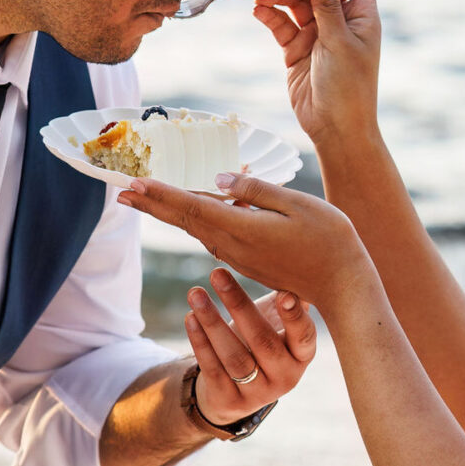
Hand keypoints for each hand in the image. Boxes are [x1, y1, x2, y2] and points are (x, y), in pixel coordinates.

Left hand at [121, 173, 368, 313]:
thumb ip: (255, 191)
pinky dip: (195, 218)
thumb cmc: (329, 239)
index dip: (160, 194)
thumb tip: (218, 181)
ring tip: (145, 197)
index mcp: (242, 228)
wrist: (342, 285)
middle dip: (151, 205)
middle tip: (122, 191)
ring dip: (168, 212)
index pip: (191, 207)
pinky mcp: (248, 260)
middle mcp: (233, 245)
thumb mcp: (296, 205)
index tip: (132, 183)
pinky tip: (190, 207)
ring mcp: (239, 256)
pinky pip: (214, 234)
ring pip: (197, 228)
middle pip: (184, 221)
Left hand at [185, 270, 315, 425]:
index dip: (294, 317)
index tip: (283, 294)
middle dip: (239, 306)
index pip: (303, 337)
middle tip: (218, 274)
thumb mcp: (279, 323)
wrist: (240, 390)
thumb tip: (297, 263)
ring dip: (212, 322)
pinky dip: (200, 341)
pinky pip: (212, 368)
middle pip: (262, 342)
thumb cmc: (263, 341)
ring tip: (195, 293)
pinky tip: (190, 317)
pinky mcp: (229, 400)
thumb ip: (290, 298)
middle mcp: (285, 378)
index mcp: (302, 356)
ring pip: (234, 357)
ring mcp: (257, 393)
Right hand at [253, 0, 380, 153]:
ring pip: (295, 2)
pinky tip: (259, 10)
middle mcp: (340, 20)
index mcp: (361, 15)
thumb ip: (328, 5)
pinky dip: (269, 15)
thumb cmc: (348, 88)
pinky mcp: (297, 48)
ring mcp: (317, 33)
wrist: (335, 129)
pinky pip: (281, 24)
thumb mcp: (339, 42)